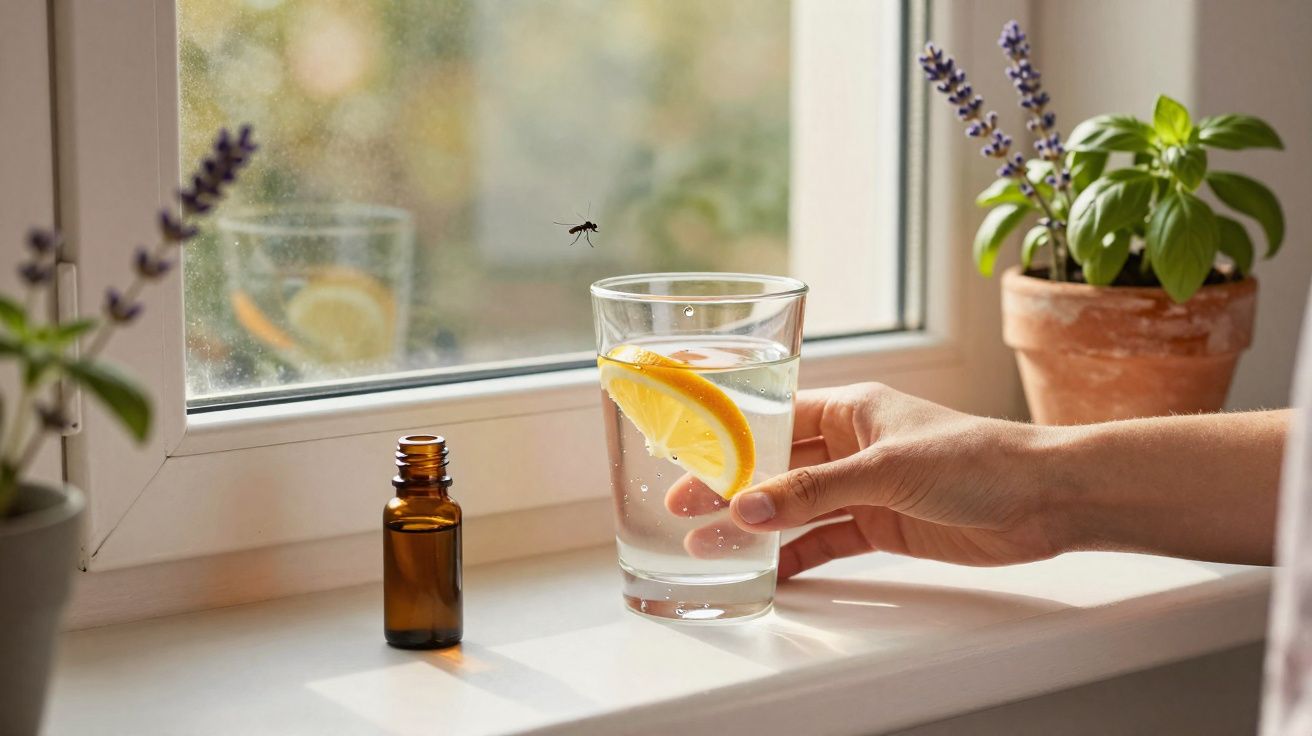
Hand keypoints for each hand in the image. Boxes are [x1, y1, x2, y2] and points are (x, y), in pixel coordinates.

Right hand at [722, 383, 1064, 577]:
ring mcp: (867, 488)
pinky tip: (769, 571)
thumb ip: (814, 490)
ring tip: (713, 545)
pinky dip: (798, 555)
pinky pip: (827, 540)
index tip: (691, 459)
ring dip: (759, 525)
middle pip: (778, 465)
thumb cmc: (975, 457)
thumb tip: (748, 506)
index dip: (731, 439)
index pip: (774, 419)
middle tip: (687, 508)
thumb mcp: (884, 469)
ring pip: (798, 506)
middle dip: (734, 486)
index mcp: (851, 407)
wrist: (1044, 498)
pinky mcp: (884, 526)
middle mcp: (853, 445)